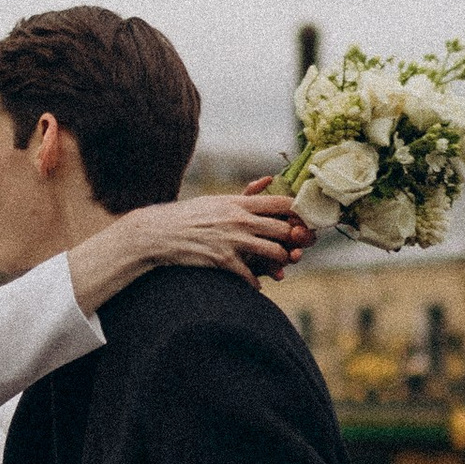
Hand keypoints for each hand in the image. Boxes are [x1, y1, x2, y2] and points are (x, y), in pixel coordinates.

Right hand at [68, 187, 312, 310]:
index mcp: (239, 203)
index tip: (304, 221)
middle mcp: (239, 220)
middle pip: (284, 228)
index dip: (299, 213)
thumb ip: (245, 195)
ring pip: (274, 252)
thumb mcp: (217, 200)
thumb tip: (269, 179)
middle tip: (298, 248)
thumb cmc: (190, 216)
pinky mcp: (223, 260)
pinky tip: (256, 284)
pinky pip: (251, 275)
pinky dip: (256, 282)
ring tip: (279, 267)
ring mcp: (232, 240)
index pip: (282, 202)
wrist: (160, 234)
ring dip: (281, 262)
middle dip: (295, 240)